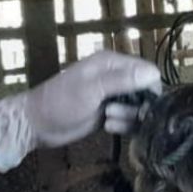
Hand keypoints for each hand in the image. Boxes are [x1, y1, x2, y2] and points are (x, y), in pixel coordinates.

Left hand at [0, 51, 160, 171]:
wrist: (38, 125)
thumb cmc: (61, 102)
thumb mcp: (91, 89)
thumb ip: (122, 81)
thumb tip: (154, 74)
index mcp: (112, 63)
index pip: (147, 71)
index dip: (150, 89)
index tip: (145, 105)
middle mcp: (116, 77)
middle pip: (146, 92)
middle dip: (138, 106)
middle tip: (118, 113)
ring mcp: (113, 96)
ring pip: (138, 108)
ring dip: (128, 118)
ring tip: (108, 121)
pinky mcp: (110, 114)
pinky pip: (129, 120)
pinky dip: (124, 125)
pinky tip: (108, 128)